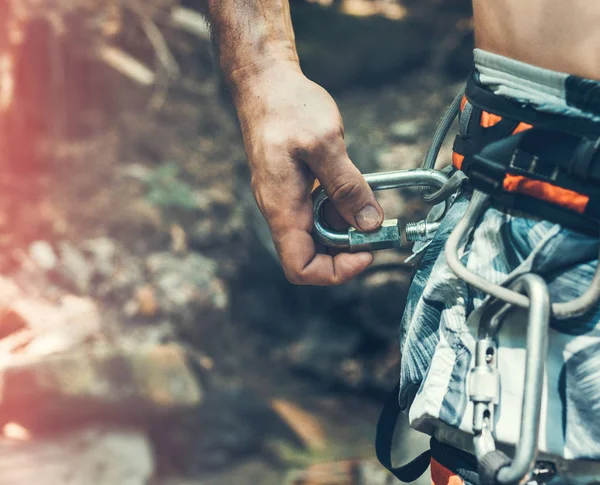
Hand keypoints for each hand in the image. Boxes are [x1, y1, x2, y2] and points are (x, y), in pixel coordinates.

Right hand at [233, 62, 383, 284]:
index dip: (335, 271)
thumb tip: (370, 224)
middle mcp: (281, 211)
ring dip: (346, 226)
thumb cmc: (287, 108)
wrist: (265, 83)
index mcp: (282, 208)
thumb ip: (348, 187)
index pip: (301, 268)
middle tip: (376, 227)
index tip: (365, 252)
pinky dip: (340, 206)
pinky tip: (353, 185)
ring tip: (367, 201)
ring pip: (319, 234)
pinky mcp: (295, 188)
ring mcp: (287, 200)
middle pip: (312, 256)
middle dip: (346, 249)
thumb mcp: (324, 145)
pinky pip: (319, 211)